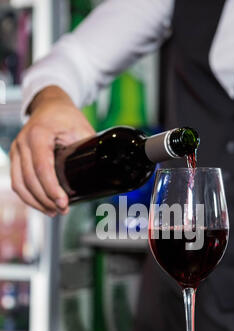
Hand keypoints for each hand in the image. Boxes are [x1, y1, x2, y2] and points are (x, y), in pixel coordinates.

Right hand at [10, 86, 95, 215]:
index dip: (52, 189)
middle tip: (62, 210)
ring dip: (36, 202)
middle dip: (46, 199)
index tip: (63, 203)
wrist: (50, 105)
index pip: (42, 167)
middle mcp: (23, 142)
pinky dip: (28, 196)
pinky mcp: (16, 157)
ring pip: (20, 184)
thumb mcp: (81, 129)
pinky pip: (17, 181)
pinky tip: (41, 205)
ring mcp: (16, 149)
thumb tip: (106, 172)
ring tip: (53, 212)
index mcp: (38, 134)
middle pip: (30, 179)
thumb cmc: (67, 116)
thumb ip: (89, 149)